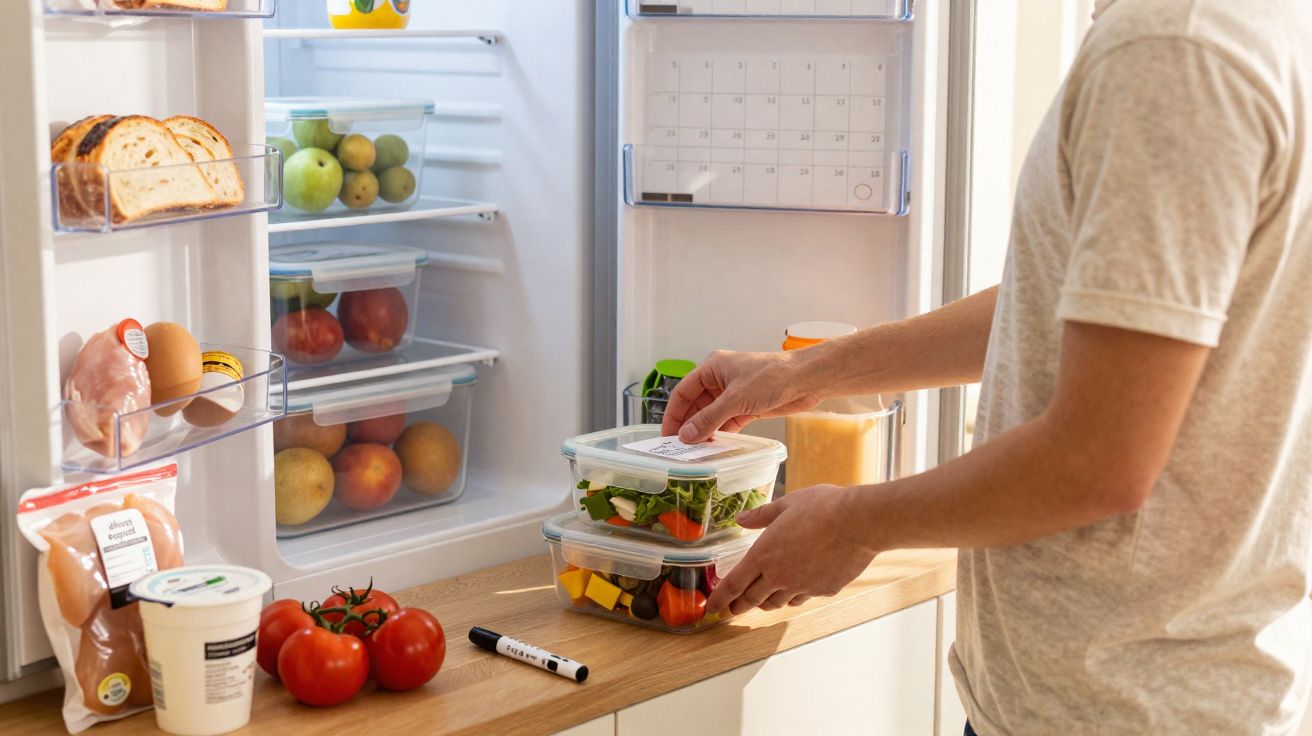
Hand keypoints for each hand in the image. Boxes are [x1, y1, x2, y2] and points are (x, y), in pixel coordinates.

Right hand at [660, 350, 820, 442]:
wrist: (806, 379)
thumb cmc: (772, 377)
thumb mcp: (736, 399)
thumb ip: (709, 418)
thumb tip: (686, 436)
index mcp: (711, 368)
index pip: (683, 392)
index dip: (673, 414)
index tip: (667, 435)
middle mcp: (719, 380)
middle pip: (695, 405)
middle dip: (688, 425)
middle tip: (679, 449)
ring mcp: (733, 394)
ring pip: (711, 415)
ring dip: (704, 431)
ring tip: (695, 452)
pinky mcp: (747, 407)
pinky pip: (726, 422)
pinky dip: (720, 434)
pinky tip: (714, 447)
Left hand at [707, 485, 879, 615]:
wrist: (859, 522)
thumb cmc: (823, 507)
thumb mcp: (787, 504)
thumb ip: (762, 515)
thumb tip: (742, 519)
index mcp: (764, 554)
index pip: (734, 583)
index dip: (720, 598)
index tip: (712, 607)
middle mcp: (779, 575)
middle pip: (752, 599)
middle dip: (739, 606)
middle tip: (732, 610)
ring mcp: (802, 586)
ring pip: (777, 602)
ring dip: (766, 602)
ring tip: (763, 599)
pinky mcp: (823, 590)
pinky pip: (802, 597)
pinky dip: (793, 596)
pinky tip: (796, 588)